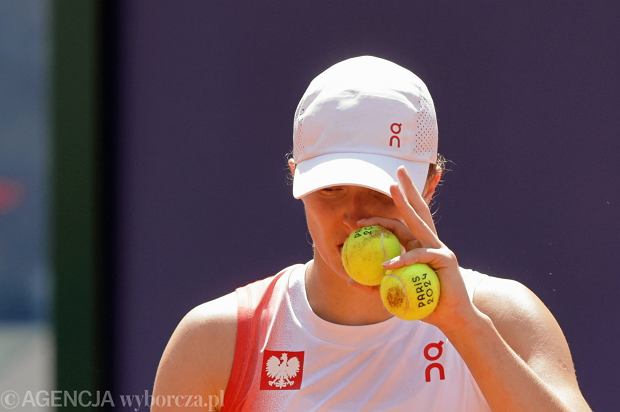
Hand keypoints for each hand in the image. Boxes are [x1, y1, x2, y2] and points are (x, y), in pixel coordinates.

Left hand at [357, 166, 479, 330]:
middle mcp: (429, 241)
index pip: (398, 225)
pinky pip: (419, 255)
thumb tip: (349, 280)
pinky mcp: (445, 258)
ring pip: (418, 222)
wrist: (451, 319)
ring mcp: (438, 247)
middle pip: (416, 210)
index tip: (353, 221)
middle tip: (396, 171)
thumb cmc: (424, 306)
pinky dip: (402, 258)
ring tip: (392, 188)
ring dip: (404, 203)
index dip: (378, 219)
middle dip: (407, 189)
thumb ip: (375, 285)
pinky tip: (387, 264)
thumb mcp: (394, 294)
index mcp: (418, 246)